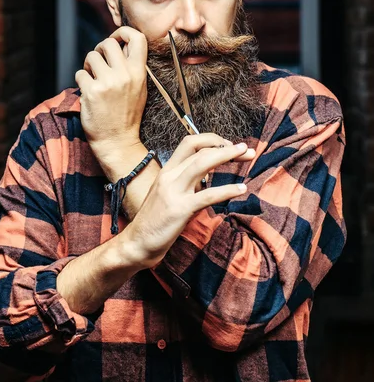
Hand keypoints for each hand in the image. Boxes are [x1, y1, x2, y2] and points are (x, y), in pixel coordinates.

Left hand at [75, 26, 147, 153]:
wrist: (117, 141)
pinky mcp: (92, 92)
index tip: (116, 39)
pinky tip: (88, 91)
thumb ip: (132, 66)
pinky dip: (81, 80)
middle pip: (108, 43)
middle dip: (100, 49)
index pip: (137, 37)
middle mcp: (125, 75)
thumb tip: (120, 44)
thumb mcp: (139, 88)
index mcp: (140, 73)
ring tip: (93, 78)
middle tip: (99, 61)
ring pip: (91, 56)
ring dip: (88, 65)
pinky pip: (80, 73)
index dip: (122, 32)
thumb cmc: (127, 114)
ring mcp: (108, 83)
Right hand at [122, 134, 254, 268]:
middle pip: (199, 150)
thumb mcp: (168, 194)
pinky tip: (241, 189)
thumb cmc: (155, 221)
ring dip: (227, 156)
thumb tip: (207, 176)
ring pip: (202, 163)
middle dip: (225, 146)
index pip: (190, 143)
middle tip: (245, 149)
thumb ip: (185, 182)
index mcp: (167, 171)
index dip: (211, 140)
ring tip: (246, 155)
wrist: (136, 243)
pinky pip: (208, 195)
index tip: (228, 145)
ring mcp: (174, 191)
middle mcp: (169, 176)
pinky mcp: (180, 209)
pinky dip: (227, 190)